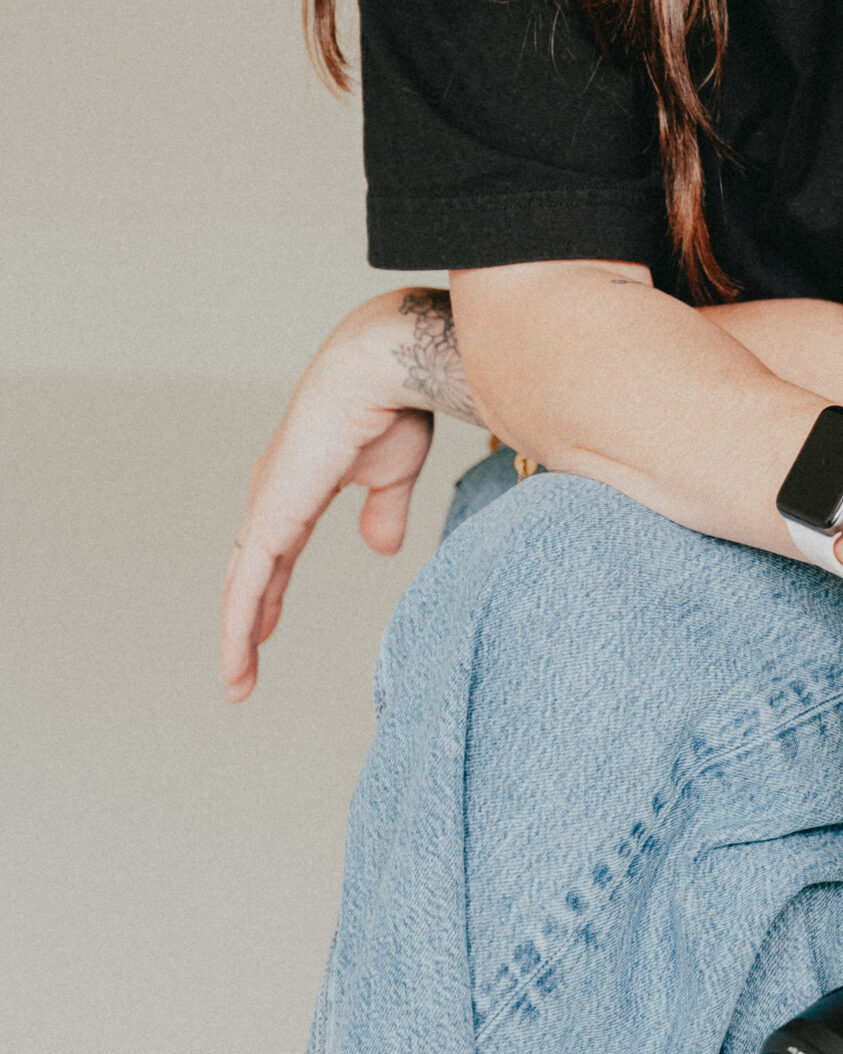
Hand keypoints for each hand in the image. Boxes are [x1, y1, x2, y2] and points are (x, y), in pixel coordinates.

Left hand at [219, 290, 479, 702]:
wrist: (382, 370)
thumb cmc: (393, 405)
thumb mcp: (392, 471)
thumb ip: (382, 511)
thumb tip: (381, 550)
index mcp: (301, 485)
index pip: (276, 551)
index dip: (268, 592)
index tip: (263, 628)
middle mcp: (274, 496)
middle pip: (250, 574)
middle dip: (246, 622)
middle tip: (242, 669)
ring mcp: (268, 506)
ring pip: (243, 586)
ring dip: (238, 637)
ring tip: (237, 683)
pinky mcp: (270, 517)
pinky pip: (249, 582)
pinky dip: (240, 622)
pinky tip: (241, 653)